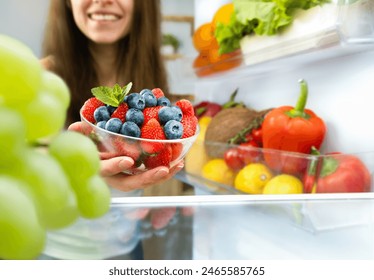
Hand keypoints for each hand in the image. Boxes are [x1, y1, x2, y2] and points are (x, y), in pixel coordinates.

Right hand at [68, 121, 183, 191]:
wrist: (87, 154)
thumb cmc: (84, 146)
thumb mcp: (78, 138)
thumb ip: (79, 133)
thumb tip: (76, 126)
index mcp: (97, 169)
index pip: (105, 171)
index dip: (115, 166)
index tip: (128, 160)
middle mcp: (112, 178)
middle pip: (129, 183)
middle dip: (146, 178)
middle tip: (163, 170)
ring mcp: (124, 177)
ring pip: (143, 181)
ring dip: (160, 175)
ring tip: (177, 165)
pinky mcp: (136, 174)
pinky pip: (150, 175)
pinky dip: (164, 170)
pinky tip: (178, 163)